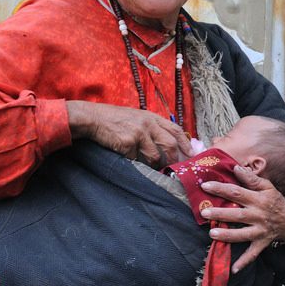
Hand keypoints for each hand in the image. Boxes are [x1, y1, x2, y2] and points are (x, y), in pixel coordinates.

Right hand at [67, 100, 191, 166]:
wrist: (92, 118)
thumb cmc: (114, 119)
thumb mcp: (136, 117)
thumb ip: (152, 127)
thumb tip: (168, 143)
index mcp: (151, 117)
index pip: (175, 130)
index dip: (186, 143)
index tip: (192, 154)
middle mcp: (148, 124)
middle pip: (170, 145)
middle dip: (173, 159)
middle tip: (173, 168)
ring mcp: (138, 133)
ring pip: (154, 156)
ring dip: (151, 164)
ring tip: (143, 162)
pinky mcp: (128, 143)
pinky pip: (136, 160)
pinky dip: (133, 162)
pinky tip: (125, 156)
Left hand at [200, 165, 284, 272]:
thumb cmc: (275, 201)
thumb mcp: (267, 186)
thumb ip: (251, 178)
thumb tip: (235, 168)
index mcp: (258, 199)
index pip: (236, 192)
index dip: (220, 189)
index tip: (205, 186)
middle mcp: (258, 215)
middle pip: (237, 214)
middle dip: (220, 213)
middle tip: (204, 212)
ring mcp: (260, 231)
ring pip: (242, 234)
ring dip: (227, 235)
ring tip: (212, 234)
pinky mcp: (261, 243)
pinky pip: (253, 254)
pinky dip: (244, 262)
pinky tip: (233, 270)